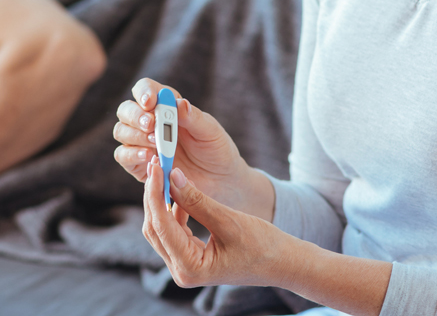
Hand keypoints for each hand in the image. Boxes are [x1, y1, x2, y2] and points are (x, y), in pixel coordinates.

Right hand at [113, 78, 252, 211]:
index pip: (146, 89)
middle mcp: (149, 122)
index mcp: (166, 106)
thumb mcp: (210, 131)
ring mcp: (141, 143)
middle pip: (126, 109)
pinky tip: (149, 158)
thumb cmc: (215, 149)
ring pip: (121, 131)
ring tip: (155, 144)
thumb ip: (193, 117)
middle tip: (151, 125)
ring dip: (135, 135)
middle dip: (136, 116)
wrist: (219, 180)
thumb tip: (179, 103)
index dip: (144, 92)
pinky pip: (122, 156)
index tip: (151, 102)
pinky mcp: (138, 165)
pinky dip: (132, 155)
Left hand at [142, 158, 299, 288]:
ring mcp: (184, 266)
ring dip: (162, 201)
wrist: (282, 263)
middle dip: (154, 196)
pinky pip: (173, 231)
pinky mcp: (190, 258)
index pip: (161, 226)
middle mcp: (182, 271)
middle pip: (155, 228)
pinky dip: (174, 211)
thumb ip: (196, 200)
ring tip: (166, 174)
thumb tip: (172, 177)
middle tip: (156, 165)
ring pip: (161, 228)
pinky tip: (181, 192)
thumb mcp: (228, 219)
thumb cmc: (262, 245)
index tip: (155, 168)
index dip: (155, 194)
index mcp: (190, 267)